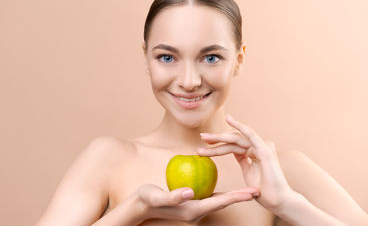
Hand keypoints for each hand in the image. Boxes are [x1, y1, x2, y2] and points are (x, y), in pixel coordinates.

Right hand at [135, 183, 259, 222]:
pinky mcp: (192, 203)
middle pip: (223, 203)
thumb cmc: (147, 200)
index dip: (236, 197)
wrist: (140, 206)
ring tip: (247, 189)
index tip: (251, 193)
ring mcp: (195, 208)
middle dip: (240, 197)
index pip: (219, 202)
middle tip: (257, 190)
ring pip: (218, 201)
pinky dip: (221, 193)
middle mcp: (197, 211)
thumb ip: (172, 196)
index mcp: (193, 210)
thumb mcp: (156, 196)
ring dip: (233, 196)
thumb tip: (190, 192)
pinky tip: (226, 186)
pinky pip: (210, 197)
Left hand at [196, 113, 294, 211]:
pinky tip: (229, 119)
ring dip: (220, 137)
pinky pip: (250, 135)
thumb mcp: (249, 172)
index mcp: (254, 152)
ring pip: (237, 138)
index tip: (203, 145)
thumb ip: (243, 160)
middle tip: (201, 137)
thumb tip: (235, 152)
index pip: (233, 145)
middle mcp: (258, 147)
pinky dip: (240, 126)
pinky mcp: (264, 150)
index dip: (218, 145)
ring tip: (205, 137)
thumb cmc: (265, 191)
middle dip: (216, 139)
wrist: (278, 201)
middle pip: (233, 140)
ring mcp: (262, 147)